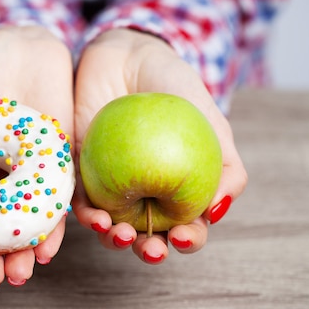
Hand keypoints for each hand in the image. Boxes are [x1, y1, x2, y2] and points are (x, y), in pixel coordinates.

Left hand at [72, 29, 246, 263]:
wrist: (126, 57)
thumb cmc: (173, 89)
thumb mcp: (212, 122)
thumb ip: (228, 166)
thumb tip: (218, 211)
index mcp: (179, 190)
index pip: (188, 227)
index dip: (188, 241)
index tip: (182, 237)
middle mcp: (145, 195)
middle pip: (147, 237)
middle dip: (149, 251)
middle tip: (151, 248)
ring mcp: (112, 187)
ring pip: (112, 228)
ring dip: (115, 241)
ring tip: (118, 234)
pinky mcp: (81, 174)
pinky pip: (80, 202)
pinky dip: (86, 215)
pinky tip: (94, 217)